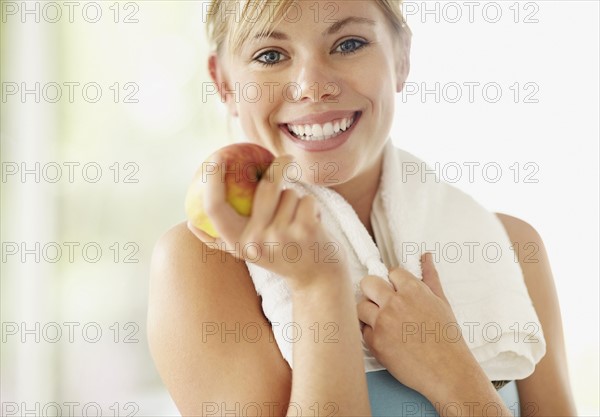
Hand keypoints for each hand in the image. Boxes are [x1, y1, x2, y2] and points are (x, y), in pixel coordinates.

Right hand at [188, 154, 348, 291]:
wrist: (318, 279)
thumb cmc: (280, 258)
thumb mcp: (249, 254)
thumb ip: (220, 241)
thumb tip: (189, 223)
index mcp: (236, 243)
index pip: (214, 207)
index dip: (211, 179)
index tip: (217, 156)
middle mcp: (256, 241)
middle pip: (264, 187)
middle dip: (277, 167)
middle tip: (284, 158)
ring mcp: (281, 236)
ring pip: (289, 193)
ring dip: (296, 200)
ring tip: (297, 219)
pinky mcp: (305, 230)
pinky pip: (306, 199)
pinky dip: (311, 206)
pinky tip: (313, 224)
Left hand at [357, 253, 477, 396]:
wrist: (449, 372)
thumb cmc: (447, 339)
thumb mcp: (441, 303)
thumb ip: (430, 277)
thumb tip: (426, 257)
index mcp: (412, 290)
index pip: (391, 272)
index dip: (392, 282)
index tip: (395, 290)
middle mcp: (394, 303)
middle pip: (368, 283)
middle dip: (373, 290)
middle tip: (381, 301)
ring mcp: (382, 323)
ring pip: (360, 306)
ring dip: (369, 312)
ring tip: (383, 322)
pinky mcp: (375, 342)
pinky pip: (363, 330)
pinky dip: (371, 334)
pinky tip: (386, 339)